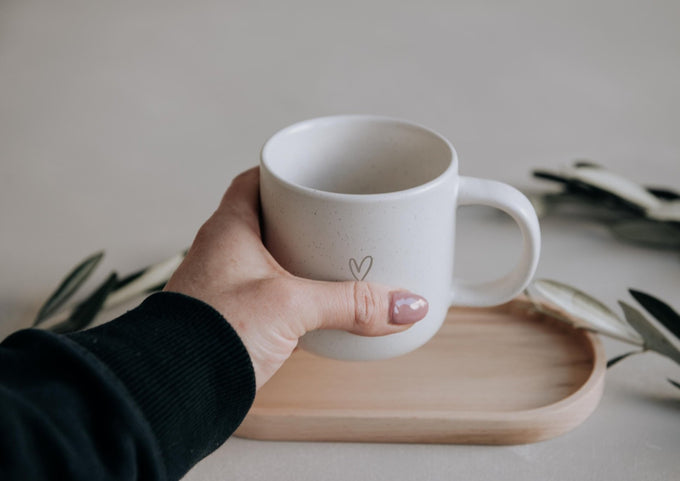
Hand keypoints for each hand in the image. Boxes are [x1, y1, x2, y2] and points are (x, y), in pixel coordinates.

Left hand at [164, 167, 427, 388]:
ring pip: (272, 261)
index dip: (284, 175)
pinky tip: (318, 308)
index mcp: (229, 230)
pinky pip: (271, 296)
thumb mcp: (290, 307)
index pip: (255, 182)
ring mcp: (227, 288)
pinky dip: (296, 297)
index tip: (314, 174)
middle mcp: (223, 253)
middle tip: (339, 219)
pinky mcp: (234, 321)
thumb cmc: (208, 335)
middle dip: (304, 220)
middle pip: (270, 221)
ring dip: (302, 261)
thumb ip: (350, 303)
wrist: (173, 392)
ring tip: (338, 262)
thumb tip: (404, 304)